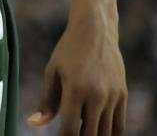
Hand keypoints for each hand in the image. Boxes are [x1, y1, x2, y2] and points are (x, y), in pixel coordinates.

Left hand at [28, 15, 126, 134]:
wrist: (94, 30)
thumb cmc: (67, 51)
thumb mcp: (52, 72)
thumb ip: (47, 101)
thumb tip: (33, 124)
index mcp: (75, 90)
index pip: (70, 129)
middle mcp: (97, 95)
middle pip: (89, 134)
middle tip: (70, 133)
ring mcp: (112, 96)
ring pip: (106, 132)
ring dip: (93, 135)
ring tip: (81, 130)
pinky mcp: (123, 94)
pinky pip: (119, 125)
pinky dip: (109, 133)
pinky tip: (98, 131)